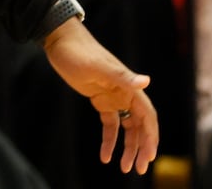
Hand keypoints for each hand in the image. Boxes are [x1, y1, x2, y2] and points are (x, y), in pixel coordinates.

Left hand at [41, 19, 158, 173]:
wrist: (60, 42)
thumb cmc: (79, 52)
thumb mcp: (98, 66)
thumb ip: (122, 76)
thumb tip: (146, 82)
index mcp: (130, 87)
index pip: (148, 116)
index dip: (151, 136)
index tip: (150, 156)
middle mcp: (126, 93)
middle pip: (140, 126)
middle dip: (141, 148)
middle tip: (137, 169)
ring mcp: (114, 98)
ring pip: (127, 128)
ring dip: (127, 148)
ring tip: (124, 168)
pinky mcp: (100, 100)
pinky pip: (110, 125)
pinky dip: (109, 141)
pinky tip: (105, 156)